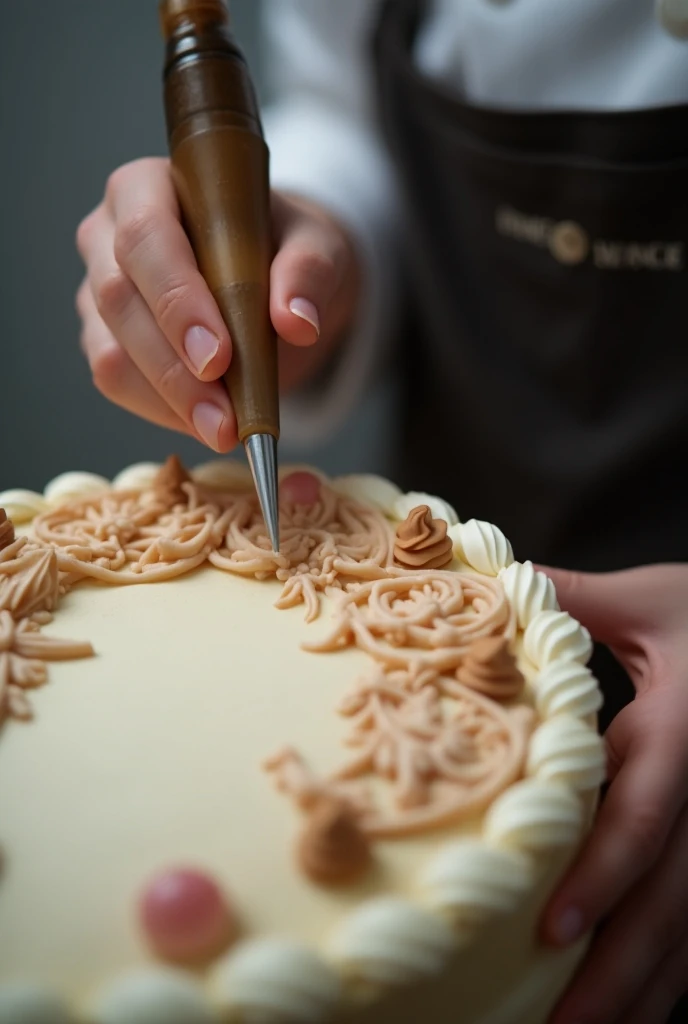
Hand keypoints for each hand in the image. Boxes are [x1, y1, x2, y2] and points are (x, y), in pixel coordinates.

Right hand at [76, 158, 359, 450]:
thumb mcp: (315, 246)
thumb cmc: (284, 248)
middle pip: (119, 299)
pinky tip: (205, 423)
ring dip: (168, 400)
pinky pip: (117, 381)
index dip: (176, 300)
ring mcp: (99, 290)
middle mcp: (108, 235)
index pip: (145, 237)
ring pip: (111, 352)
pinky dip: (162, 411)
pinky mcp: (104, 338)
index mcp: (149, 187)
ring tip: (223, 430)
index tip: (219, 357)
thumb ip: (309, 271)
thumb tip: (296, 321)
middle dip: (174, 367)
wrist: (274, 278)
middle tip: (224, 417)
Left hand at [537, 563, 687, 1023]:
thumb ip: (576, 597)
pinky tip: (637, 1011)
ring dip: (645, 989)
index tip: (553, 929)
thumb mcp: (652, 600)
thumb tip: (492, 583)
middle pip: (673, 896)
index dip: (604, 873)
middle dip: (619, 967)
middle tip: (559, 1023)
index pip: (646, 812)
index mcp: (682, 729)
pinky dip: (674, 975)